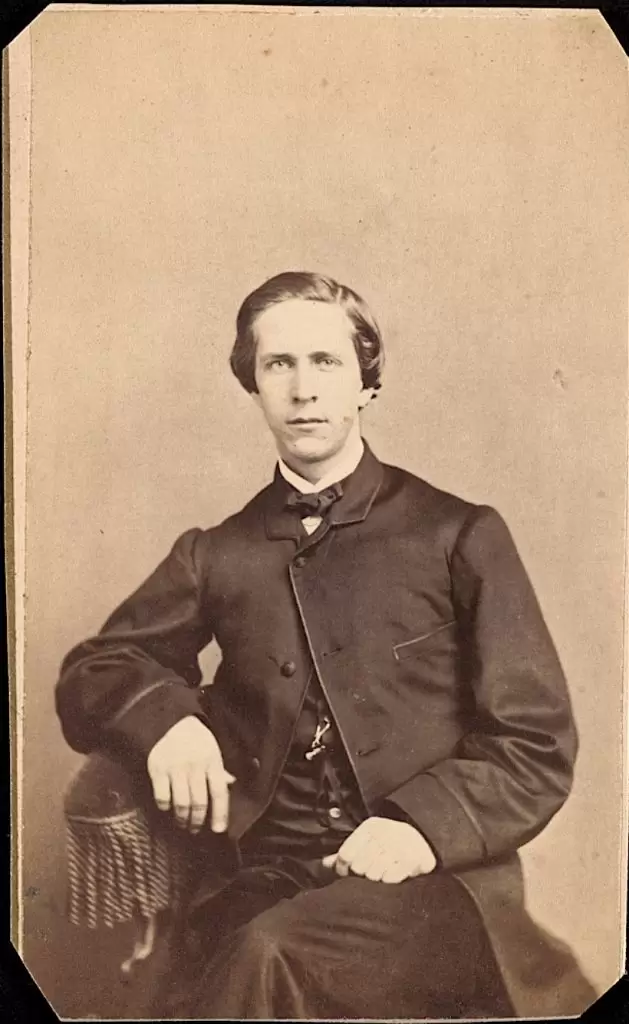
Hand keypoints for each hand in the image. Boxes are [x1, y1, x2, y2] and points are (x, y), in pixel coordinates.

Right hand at [147, 715, 234, 833]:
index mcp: (212, 760)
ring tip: (183, 823)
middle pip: (199, 802)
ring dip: (183, 818)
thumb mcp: (212, 750)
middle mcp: (195, 765)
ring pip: (181, 803)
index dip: (221, 813)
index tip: (219, 829)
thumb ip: (220, 770)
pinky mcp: (158, 769)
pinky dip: (166, 807)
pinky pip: (162, 797)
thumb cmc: (195, 739)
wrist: (170, 721)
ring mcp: (175, 767)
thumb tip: (231, 785)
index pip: (219, 792)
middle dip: (198, 820)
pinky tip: (168, 808)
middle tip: (196, 829)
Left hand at [321, 816, 436, 882]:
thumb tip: (324, 863)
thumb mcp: (368, 841)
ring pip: (373, 874)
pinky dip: (390, 879)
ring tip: (383, 870)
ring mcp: (398, 846)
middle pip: (359, 867)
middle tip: (371, 869)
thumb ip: (347, 852)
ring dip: (377, 876)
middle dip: (362, 872)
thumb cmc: (390, 842)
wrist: (424, 838)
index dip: (343, 867)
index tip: (346, 871)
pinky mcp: (410, 859)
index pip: (346, 853)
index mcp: (370, 827)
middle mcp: (383, 833)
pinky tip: (393, 872)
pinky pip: (389, 878)